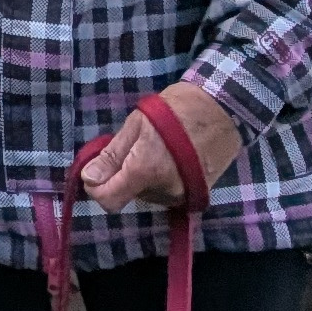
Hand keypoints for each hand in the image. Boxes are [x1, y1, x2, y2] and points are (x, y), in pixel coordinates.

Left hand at [80, 82, 242, 209]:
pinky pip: (163, 194)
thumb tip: (87, 179)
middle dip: (124, 174)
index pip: (108, 201)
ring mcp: (181, 196)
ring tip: (158, 148)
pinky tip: (171, 158)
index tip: (97, 169)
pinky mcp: (193, 196)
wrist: (225, 110)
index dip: (96, 186)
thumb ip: (113, 155)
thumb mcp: (137, 124)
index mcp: (146, 170)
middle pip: (127, 194)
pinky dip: (159, 180)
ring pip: (145, 194)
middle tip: (137, 145)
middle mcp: (164, 191)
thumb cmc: (177, 109)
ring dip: (142, 177)